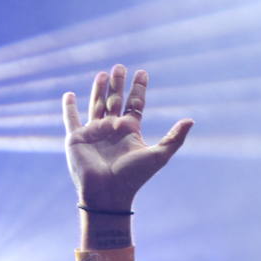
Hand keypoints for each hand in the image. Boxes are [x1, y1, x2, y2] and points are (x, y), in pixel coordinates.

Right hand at [63, 64, 192, 208]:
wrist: (107, 193)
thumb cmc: (133, 177)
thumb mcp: (158, 155)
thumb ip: (174, 138)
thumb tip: (191, 120)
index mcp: (130, 130)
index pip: (136, 104)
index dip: (139, 88)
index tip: (142, 72)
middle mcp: (112, 129)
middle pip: (115, 101)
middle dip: (118, 84)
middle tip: (120, 67)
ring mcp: (94, 132)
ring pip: (96, 105)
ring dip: (99, 90)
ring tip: (103, 73)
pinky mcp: (76, 138)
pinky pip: (71, 119)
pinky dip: (68, 107)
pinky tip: (69, 94)